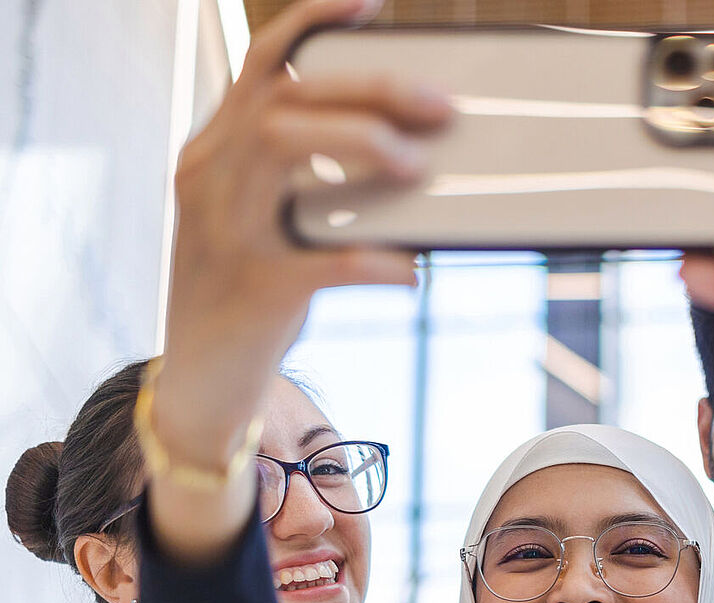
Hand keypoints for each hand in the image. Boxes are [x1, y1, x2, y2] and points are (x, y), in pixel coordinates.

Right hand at [155, 0, 451, 466]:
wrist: (201, 381)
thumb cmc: (249, 297)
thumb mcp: (267, 227)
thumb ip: (310, 187)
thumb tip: (405, 160)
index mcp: (215, 153)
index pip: (263, 66)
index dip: (314, 22)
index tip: (371, 3)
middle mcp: (209, 176)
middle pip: (286, 97)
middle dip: (369, 91)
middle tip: (440, 108)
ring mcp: (225, 230)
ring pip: (283, 149)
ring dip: (361, 147)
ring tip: (418, 168)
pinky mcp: (254, 289)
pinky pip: (321, 260)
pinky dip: (374, 259)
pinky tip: (409, 271)